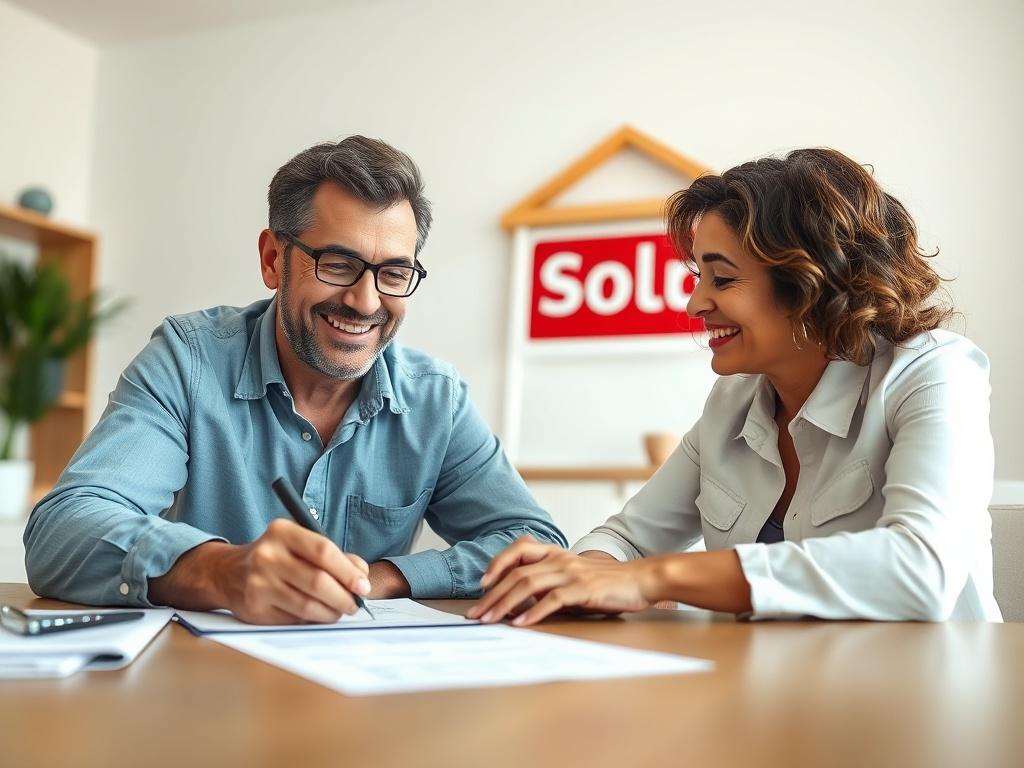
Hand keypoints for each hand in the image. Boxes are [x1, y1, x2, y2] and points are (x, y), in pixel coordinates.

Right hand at [150, 519, 370, 623]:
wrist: (226, 572)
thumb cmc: (275, 557)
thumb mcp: (299, 544)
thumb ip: (334, 555)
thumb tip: (361, 576)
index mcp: (282, 532)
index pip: (323, 551)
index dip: (348, 571)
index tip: (363, 585)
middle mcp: (267, 556)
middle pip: (318, 581)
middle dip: (344, 597)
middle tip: (355, 604)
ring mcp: (258, 584)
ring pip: (307, 605)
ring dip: (331, 612)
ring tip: (339, 611)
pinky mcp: (254, 609)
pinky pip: (294, 619)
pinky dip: (312, 620)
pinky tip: (317, 614)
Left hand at [466, 537, 659, 625]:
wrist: (642, 580)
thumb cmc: (607, 583)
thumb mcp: (574, 578)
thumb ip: (549, 586)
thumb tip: (520, 604)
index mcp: (555, 553)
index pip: (518, 551)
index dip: (496, 564)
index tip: (481, 585)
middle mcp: (559, 559)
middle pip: (516, 573)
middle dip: (492, 595)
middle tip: (476, 614)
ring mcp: (571, 572)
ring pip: (528, 584)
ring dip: (505, 604)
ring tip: (490, 620)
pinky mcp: (583, 589)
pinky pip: (552, 599)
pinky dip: (533, 612)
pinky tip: (520, 624)